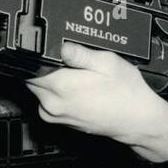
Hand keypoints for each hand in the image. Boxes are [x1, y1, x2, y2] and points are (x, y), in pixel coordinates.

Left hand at [27, 41, 167, 163]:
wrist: (137, 121)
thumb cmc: (126, 92)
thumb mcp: (107, 62)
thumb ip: (79, 53)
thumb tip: (60, 45)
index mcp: (60, 86)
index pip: (30, 66)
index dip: (38, 55)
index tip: (49, 50)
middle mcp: (52, 103)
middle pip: (32, 78)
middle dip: (44, 68)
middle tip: (69, 63)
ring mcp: (54, 115)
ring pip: (38, 91)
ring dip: (50, 81)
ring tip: (76, 76)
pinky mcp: (58, 122)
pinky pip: (47, 102)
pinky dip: (56, 94)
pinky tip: (77, 90)